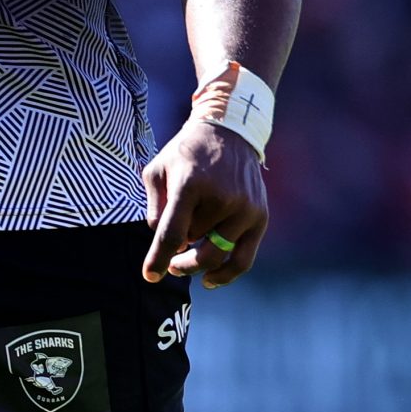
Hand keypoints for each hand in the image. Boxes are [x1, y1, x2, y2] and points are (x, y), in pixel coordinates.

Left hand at [141, 119, 267, 289]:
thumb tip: (157, 237)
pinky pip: (244, 259)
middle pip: (193, 245)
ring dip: (197, 262)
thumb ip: (153, 205)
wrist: (229, 132)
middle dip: (177, 255)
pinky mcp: (260, 217)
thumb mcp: (157, 170)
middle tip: (169, 259)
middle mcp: (221, 198)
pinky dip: (226, 274)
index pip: (172, 234)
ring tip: (183, 264)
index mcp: (191, 185)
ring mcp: (244, 209)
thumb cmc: (187, 153)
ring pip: (216, 254)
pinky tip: (209, 280)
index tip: (150, 276)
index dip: (158, 259)